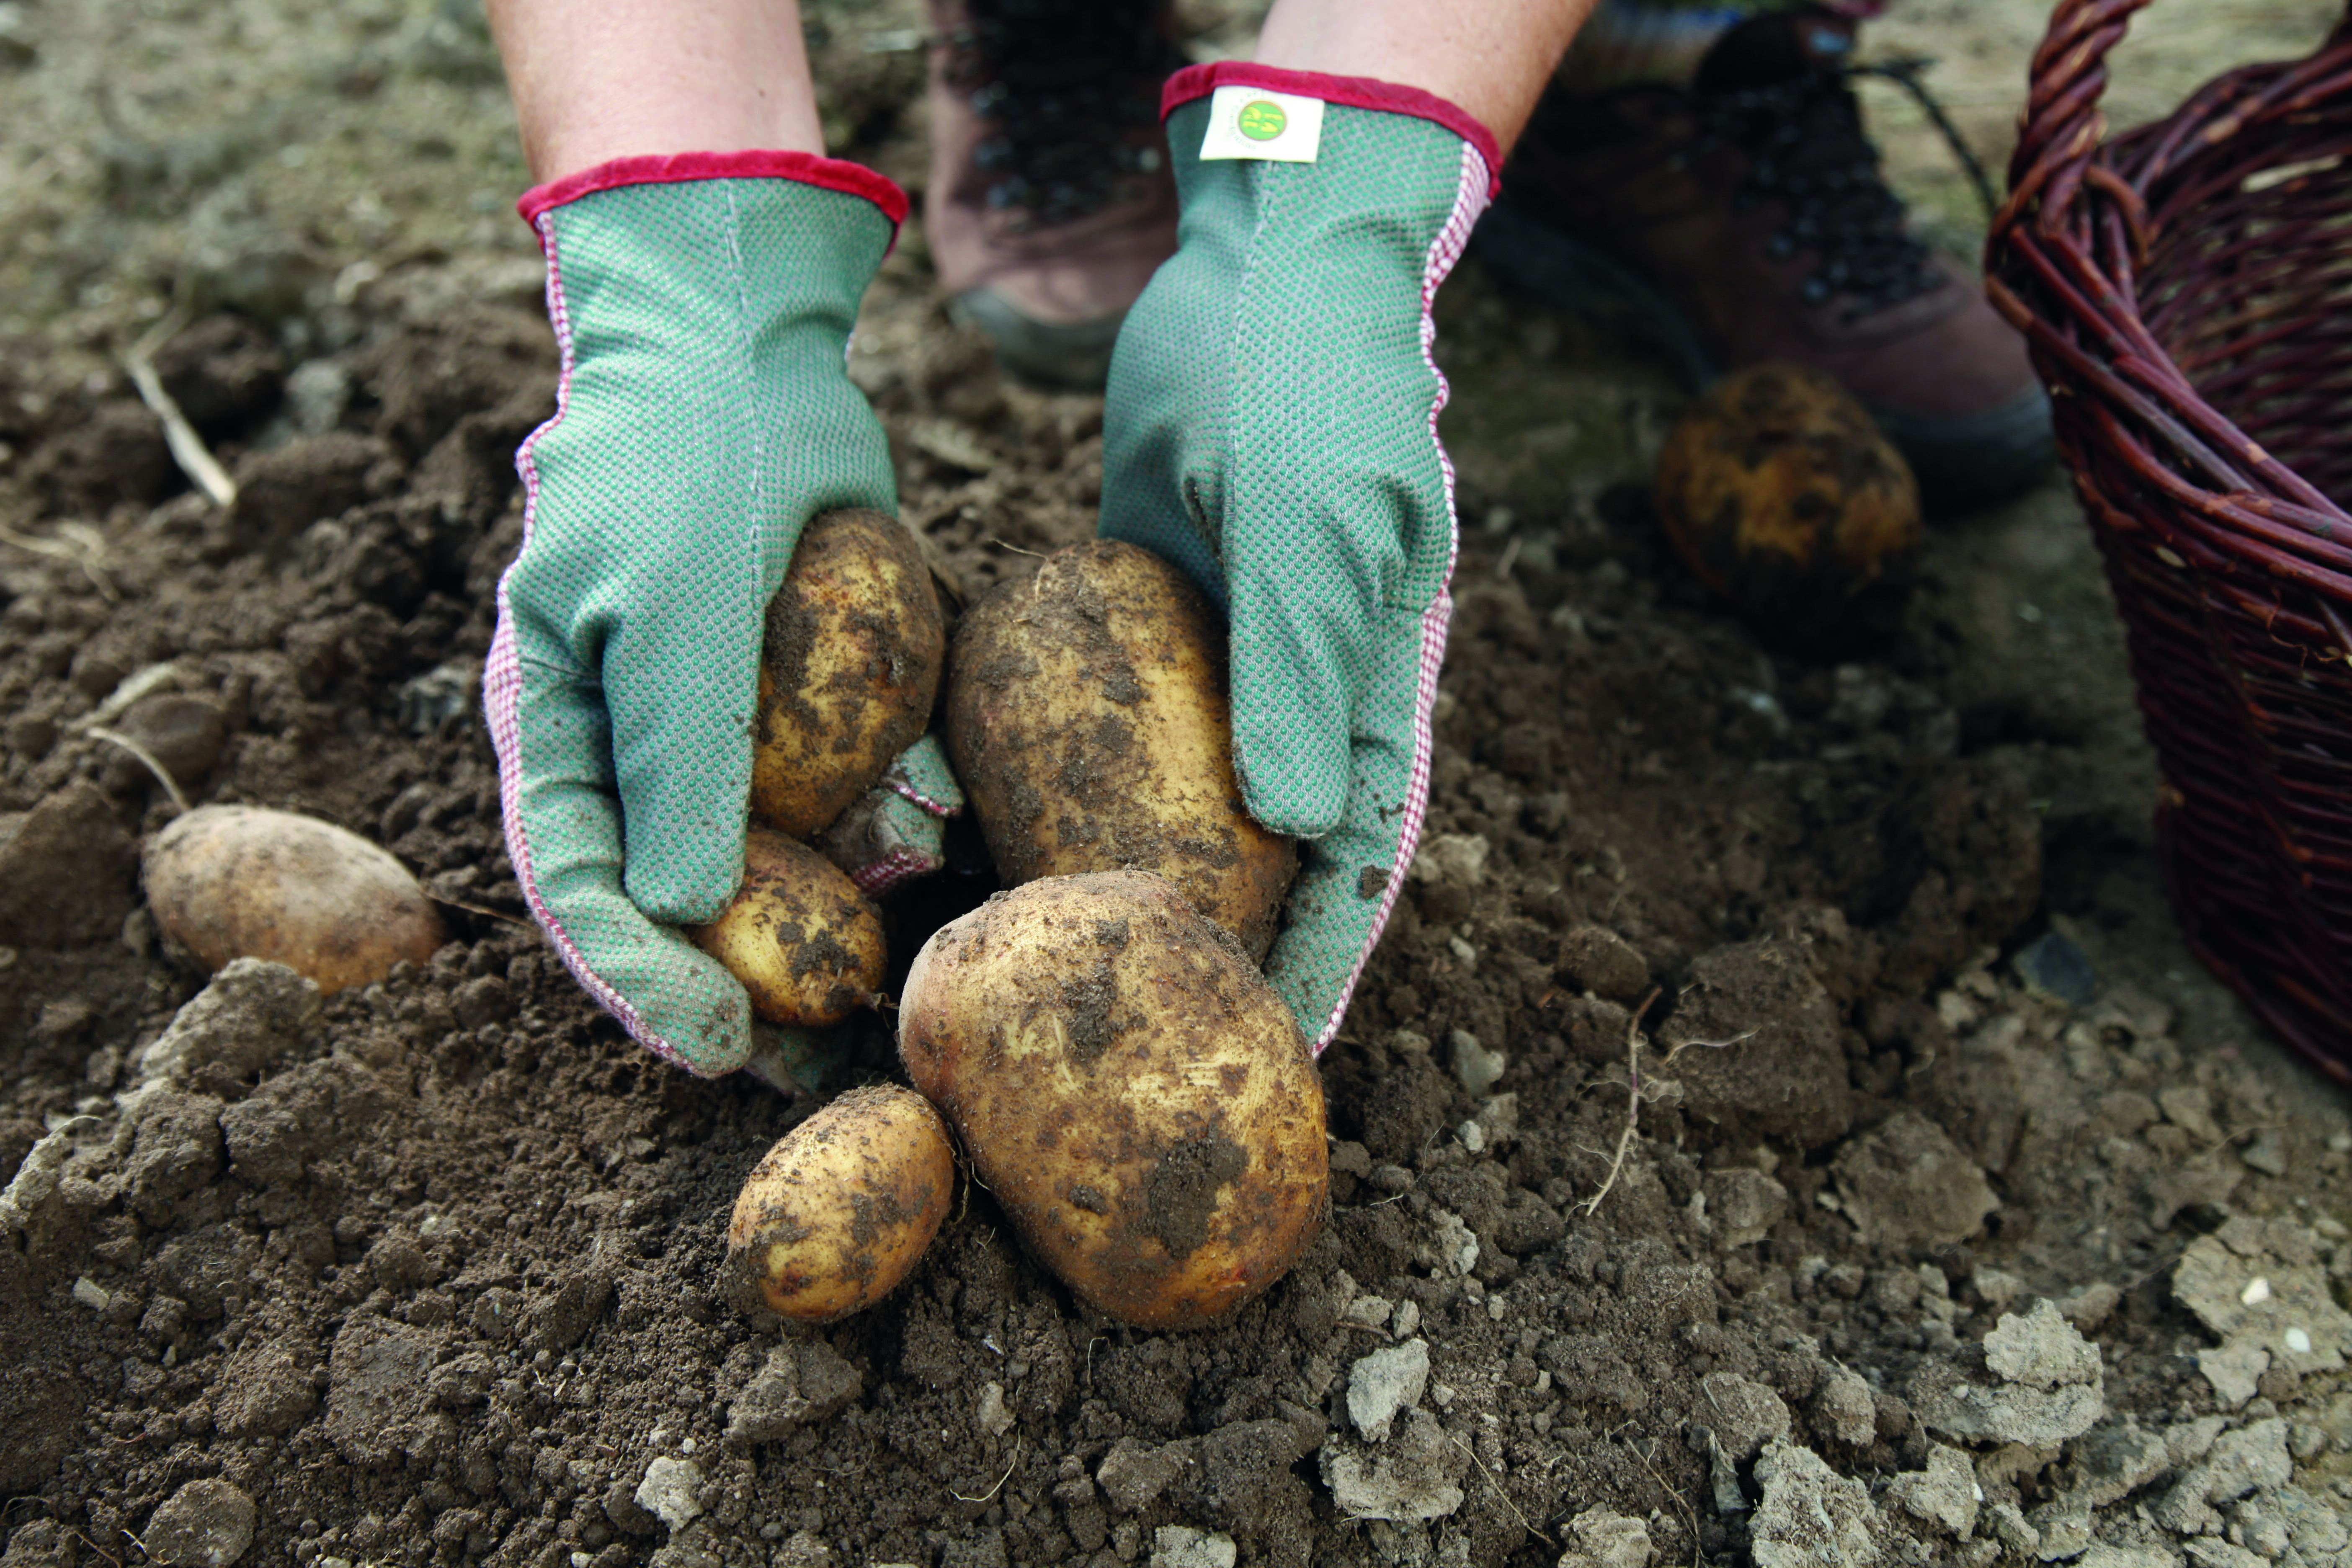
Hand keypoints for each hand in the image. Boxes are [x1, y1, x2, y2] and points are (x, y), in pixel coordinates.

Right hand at [484, 152, 906, 1076]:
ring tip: (880, 1013)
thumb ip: (678, 752)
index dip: (639, 978)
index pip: (578, 885)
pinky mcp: (801, 693)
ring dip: (818, 929)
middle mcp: (630, 738)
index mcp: (556, 723)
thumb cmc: (687, 459)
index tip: (715, 1048)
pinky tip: (935, 873)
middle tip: (807, 1067)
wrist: (749, 343)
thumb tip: (684, 907)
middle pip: (669, 892)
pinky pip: (836, 785)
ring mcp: (719, 719)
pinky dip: (879, 831)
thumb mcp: (675, 604)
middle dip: (733, 983)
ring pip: (761, 856)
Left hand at [1099, 64, 1500, 1049]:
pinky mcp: (1152, 611)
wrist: (1260, 261)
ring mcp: (1225, 653)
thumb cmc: (1309, 384)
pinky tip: (993, 823)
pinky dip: (1065, 772)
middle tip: (1153, 1046)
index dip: (1327, 960)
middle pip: (1271, 845)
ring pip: (1183, 793)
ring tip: (1060, 967)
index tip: (1283, 1059)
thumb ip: (1308, 671)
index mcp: (1370, 681)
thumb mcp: (1310, 525)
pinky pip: (1110, 715)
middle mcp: (1300, 685)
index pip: (1358, 853)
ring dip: (1136, 875)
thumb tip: (1306, 825)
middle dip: (1226, 945)